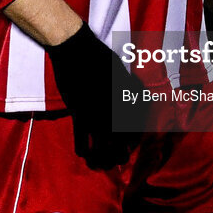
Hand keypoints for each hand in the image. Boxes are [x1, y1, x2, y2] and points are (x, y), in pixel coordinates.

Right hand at [47, 23, 147, 169]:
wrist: (76, 49)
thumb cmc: (100, 57)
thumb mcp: (121, 72)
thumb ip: (129, 90)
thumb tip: (136, 102)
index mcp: (127, 98)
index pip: (134, 127)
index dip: (133, 142)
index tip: (129, 147)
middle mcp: (114, 108)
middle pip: (120, 140)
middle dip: (119, 155)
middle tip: (117, 160)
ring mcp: (96, 111)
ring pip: (101, 144)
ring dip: (100, 157)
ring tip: (99, 163)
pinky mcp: (78, 111)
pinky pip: (80, 136)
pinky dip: (81, 147)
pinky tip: (82, 153)